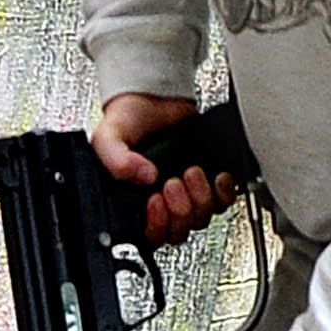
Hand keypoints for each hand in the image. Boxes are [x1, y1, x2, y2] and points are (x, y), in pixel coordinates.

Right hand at [93, 92, 251, 250]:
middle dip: (179, 211)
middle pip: (178, 231)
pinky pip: (222, 202)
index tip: (155, 202)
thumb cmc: (128, 117)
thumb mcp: (109, 137)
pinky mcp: (206, 181)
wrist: (155, 95)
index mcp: (131, 201)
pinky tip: (214, 177)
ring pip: (200, 218)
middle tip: (172, 183)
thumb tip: (143, 176)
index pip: (148, 235)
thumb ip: (116, 159)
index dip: (156, 226)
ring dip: (199, 198)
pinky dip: (222, 192)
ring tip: (189, 171)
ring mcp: (185, 193)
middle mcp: (159, 200)